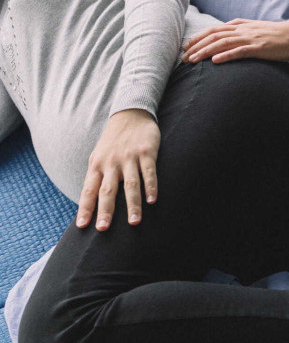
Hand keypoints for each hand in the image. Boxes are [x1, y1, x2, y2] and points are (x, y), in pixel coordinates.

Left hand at [77, 109, 160, 230]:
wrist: (130, 114)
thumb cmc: (113, 141)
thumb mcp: (99, 157)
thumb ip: (97, 177)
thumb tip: (92, 203)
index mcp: (96, 165)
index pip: (88, 190)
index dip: (85, 208)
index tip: (82, 226)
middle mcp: (111, 163)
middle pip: (107, 190)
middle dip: (105, 210)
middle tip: (103, 229)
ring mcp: (129, 158)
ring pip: (130, 185)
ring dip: (132, 204)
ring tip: (134, 222)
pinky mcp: (146, 152)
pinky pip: (148, 172)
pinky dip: (151, 186)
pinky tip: (152, 200)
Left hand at [182, 14, 288, 63]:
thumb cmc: (281, 36)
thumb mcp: (258, 31)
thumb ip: (244, 34)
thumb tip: (230, 41)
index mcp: (242, 25)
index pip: (215, 30)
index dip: (199, 37)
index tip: (186, 47)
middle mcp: (243, 29)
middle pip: (213, 35)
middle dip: (196, 45)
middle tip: (183, 57)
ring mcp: (251, 38)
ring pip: (222, 43)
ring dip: (205, 51)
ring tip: (192, 60)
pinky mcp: (259, 48)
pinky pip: (239, 51)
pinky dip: (225, 56)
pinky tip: (214, 62)